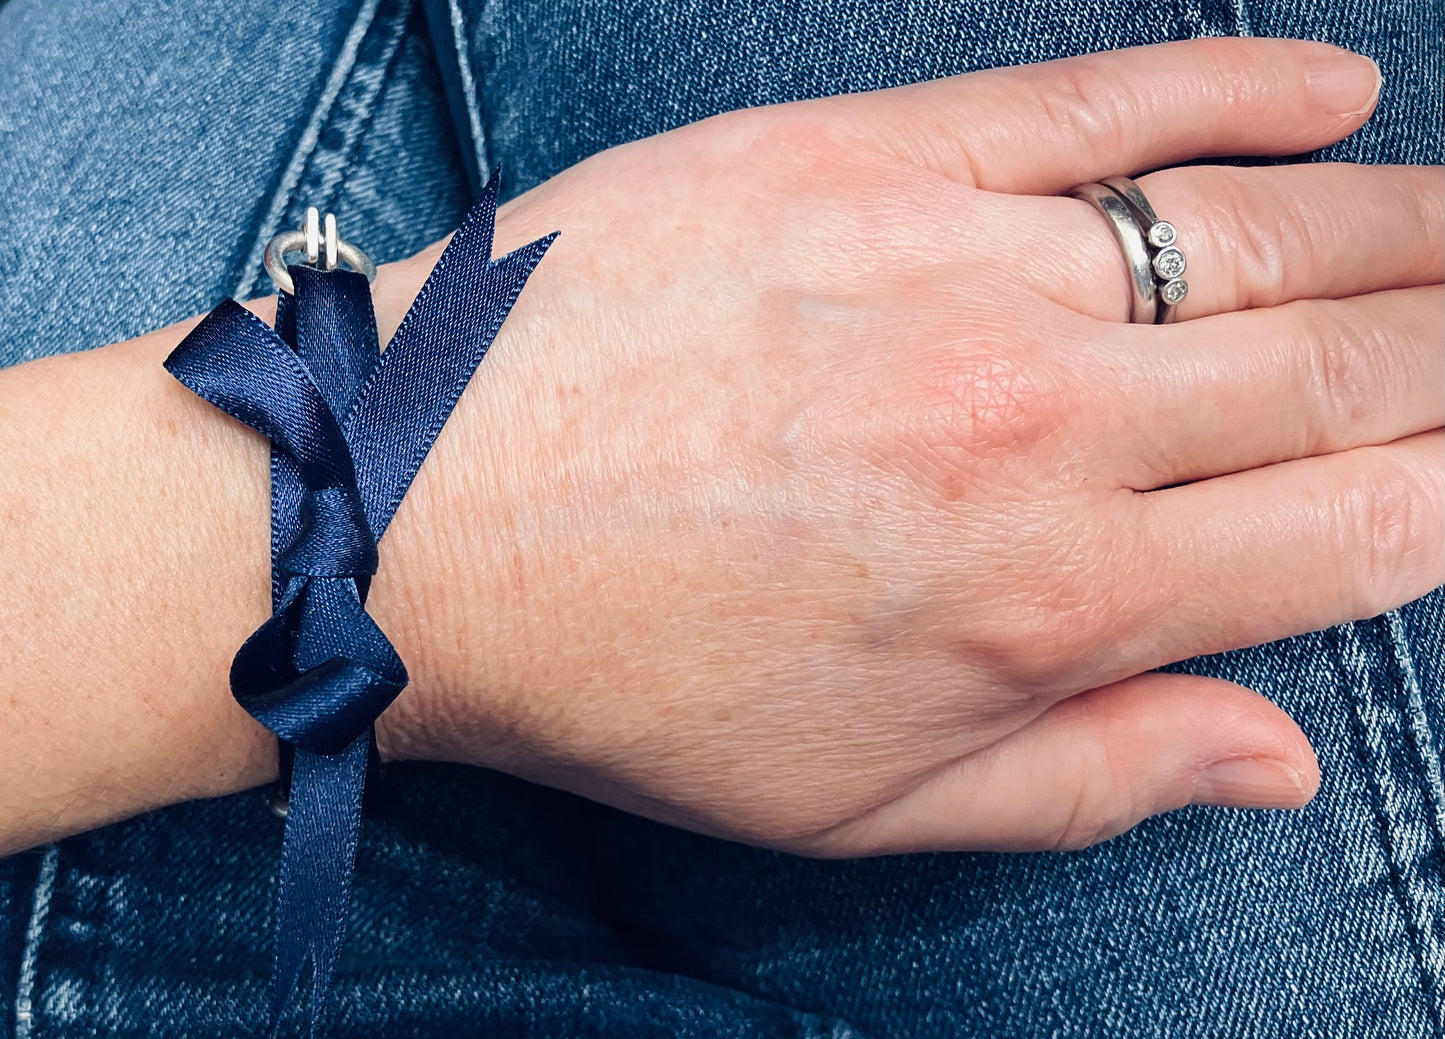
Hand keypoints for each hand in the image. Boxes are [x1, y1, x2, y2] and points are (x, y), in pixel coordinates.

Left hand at [369, 37, 1442, 853]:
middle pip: (1350, 364)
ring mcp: (959, 264)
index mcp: (1054, 598)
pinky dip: (1240, 87)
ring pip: (1265, 227)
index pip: (1365, 527)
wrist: (415, 514)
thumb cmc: (626, 679)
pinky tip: (1338, 90)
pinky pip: (1103, 103)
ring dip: (1405, 227)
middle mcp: (1042, 419)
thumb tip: (1281, 755)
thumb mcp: (859, 801)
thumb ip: (1094, 774)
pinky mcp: (865, 154)